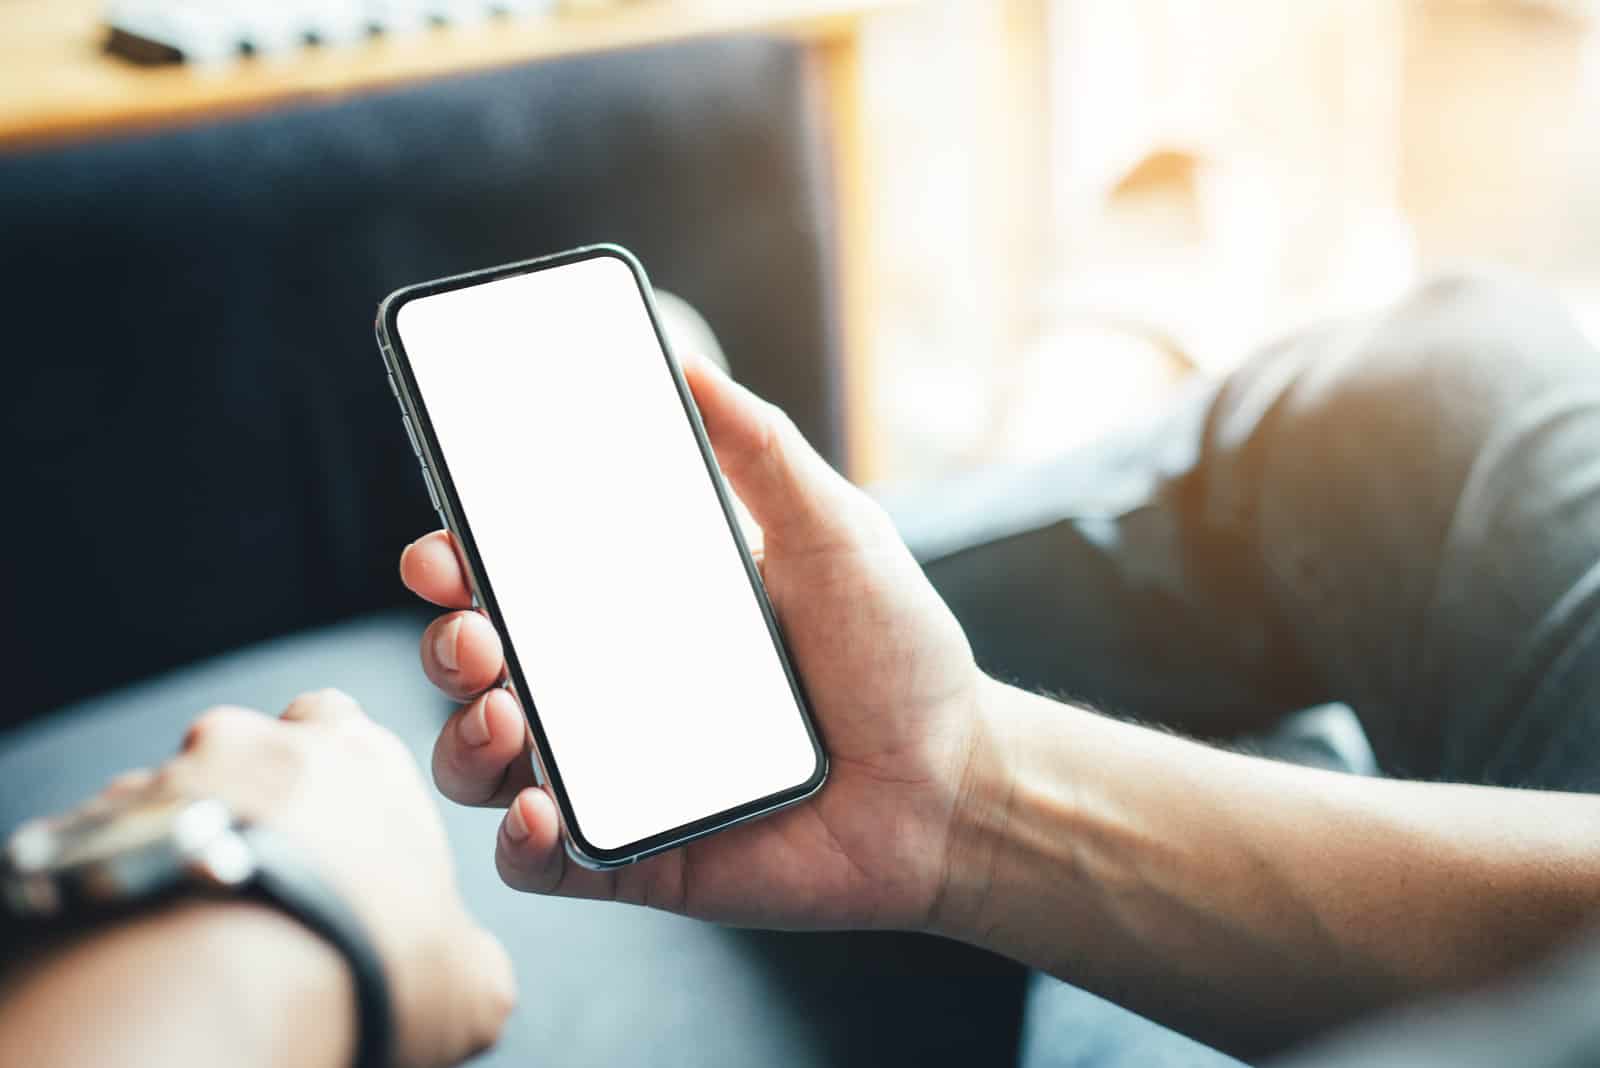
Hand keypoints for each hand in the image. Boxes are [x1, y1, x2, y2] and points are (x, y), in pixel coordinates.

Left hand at [104, 692, 514, 1067]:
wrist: (223, 986)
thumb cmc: (360, 958)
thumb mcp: (468, 978)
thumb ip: (473, 955)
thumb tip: (475, 976)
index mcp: (362, 753)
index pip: (346, 720)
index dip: (343, 773)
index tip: (347, 833)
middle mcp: (262, 744)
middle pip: (256, 751)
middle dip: (261, 801)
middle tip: (278, 880)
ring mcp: (173, 776)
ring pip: (181, 795)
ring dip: (195, 841)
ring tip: (213, 923)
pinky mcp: (95, 825)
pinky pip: (116, 844)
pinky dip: (136, 879)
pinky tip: (162, 937)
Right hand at [401, 355, 996, 930]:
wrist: (955, 783)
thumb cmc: (898, 656)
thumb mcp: (833, 531)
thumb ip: (762, 450)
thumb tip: (689, 366)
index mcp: (641, 613)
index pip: (520, 582)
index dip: (461, 563)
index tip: (444, 545)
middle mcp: (612, 691)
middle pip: (482, 668)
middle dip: (448, 644)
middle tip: (474, 631)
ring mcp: (616, 777)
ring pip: (487, 763)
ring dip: (465, 738)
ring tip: (504, 713)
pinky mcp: (637, 856)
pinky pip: (541, 860)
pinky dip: (520, 843)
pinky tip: (542, 810)